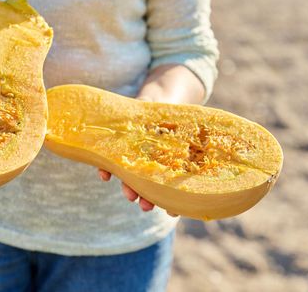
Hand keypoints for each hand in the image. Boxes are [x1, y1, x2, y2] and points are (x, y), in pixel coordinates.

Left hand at [98, 63, 205, 213]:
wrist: (159, 97)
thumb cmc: (179, 115)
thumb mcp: (187, 125)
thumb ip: (191, 138)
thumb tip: (202, 154)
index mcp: (168, 163)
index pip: (168, 186)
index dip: (169, 202)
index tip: (172, 211)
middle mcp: (150, 163)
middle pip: (147, 184)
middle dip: (147, 197)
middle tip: (146, 206)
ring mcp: (134, 155)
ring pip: (130, 175)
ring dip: (129, 187)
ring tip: (130, 196)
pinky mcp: (118, 145)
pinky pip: (109, 159)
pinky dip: (105, 168)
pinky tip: (105, 175)